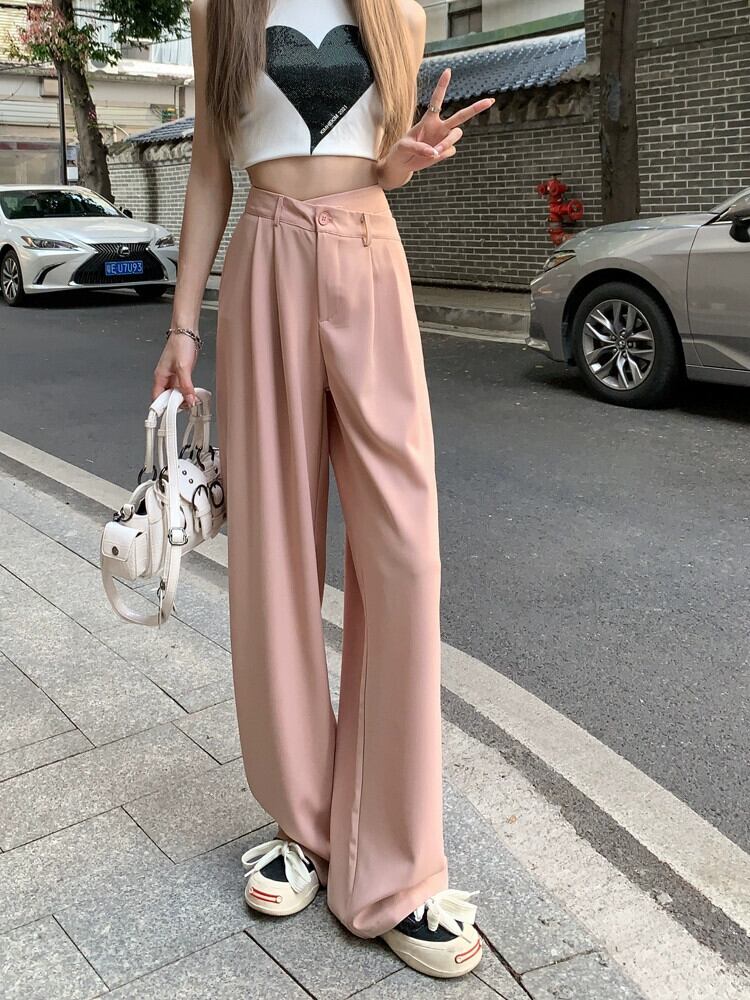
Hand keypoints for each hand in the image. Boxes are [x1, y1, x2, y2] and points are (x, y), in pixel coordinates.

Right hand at [151, 330, 198, 407]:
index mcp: (160, 377)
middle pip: (167, 398)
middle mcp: (165, 378)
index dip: (162, 408)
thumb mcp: (183, 368)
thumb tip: (189, 400)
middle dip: (176, 404)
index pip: (157, 398)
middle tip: (187, 406)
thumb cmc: (180, 344)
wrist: (187, 331)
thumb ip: (186, 386)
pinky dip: (187, 392)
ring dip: (183, 398)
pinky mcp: (181, 373)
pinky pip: (182, 387)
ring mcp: (173, 376)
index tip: (171, 414)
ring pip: (176, 393)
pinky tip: (194, 393)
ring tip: (192, 400)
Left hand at [378, 68, 493, 187]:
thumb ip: (418, 147)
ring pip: (456, 135)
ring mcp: (444, 138)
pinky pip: (450, 150)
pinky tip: (433, 156)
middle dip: (475, 108)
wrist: (403, 164)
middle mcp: (440, 126)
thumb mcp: (404, 146)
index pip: (437, 99)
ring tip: (435, 152)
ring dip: (447, 143)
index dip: (442, 85)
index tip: (448, 70)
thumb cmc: (401, 151)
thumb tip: (435, 152)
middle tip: (490, 101)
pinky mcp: (445, 150)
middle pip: (461, 116)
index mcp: (428, 119)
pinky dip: (442, 154)